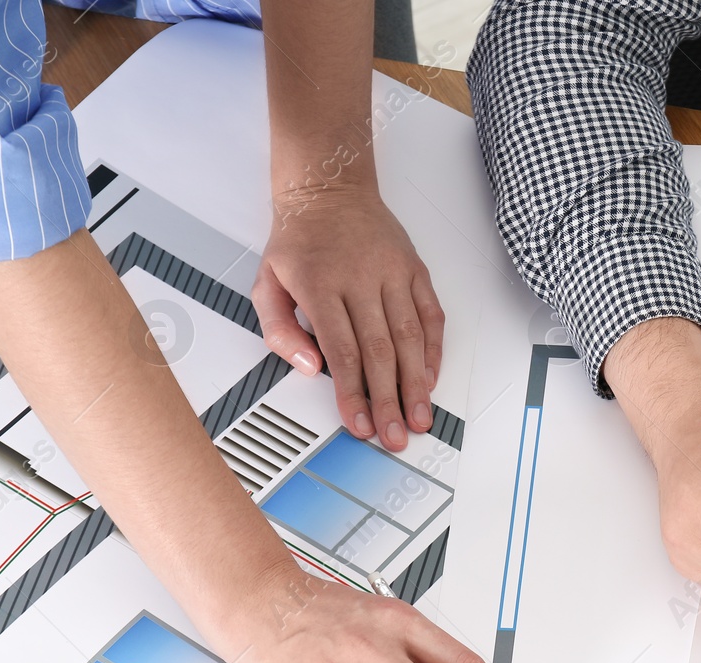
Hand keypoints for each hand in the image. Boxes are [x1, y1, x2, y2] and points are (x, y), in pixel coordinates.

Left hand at [254, 187, 444, 451]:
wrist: (330, 188)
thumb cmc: (299, 240)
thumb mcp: (266, 280)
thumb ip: (277, 328)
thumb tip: (307, 365)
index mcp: (321, 284)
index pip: (342, 351)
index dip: (353, 394)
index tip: (359, 423)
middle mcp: (361, 278)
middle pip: (381, 352)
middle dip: (390, 401)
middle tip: (395, 435)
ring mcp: (393, 273)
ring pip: (410, 337)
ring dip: (417, 384)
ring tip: (419, 417)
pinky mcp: (415, 269)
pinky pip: (431, 315)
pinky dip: (434, 350)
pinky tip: (430, 377)